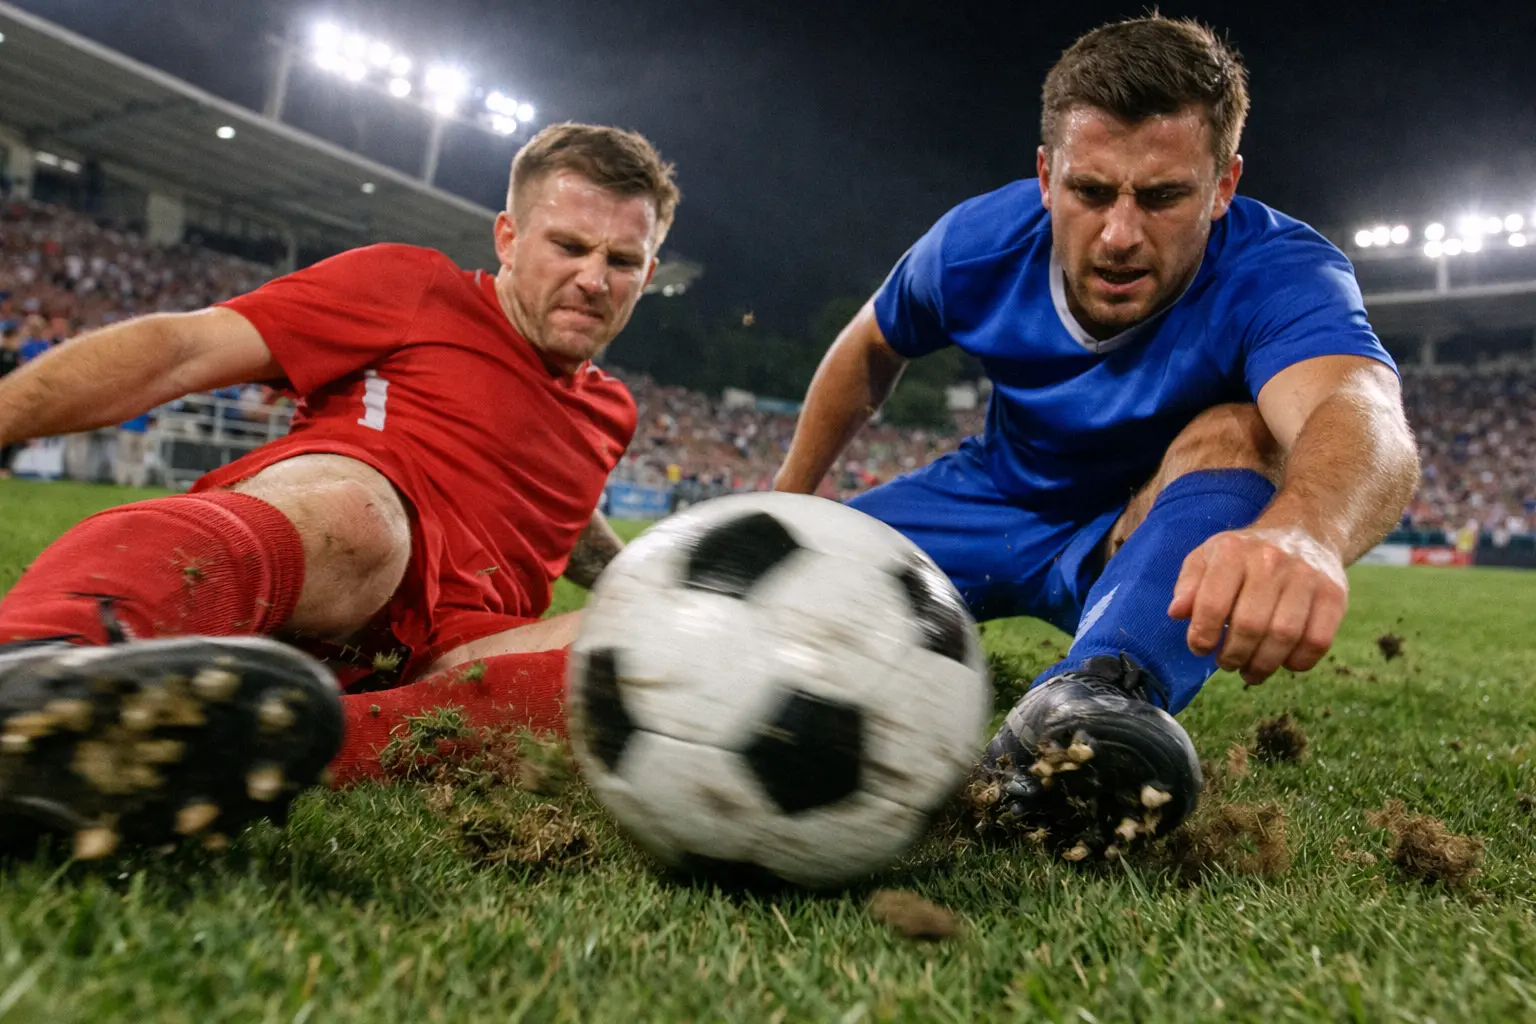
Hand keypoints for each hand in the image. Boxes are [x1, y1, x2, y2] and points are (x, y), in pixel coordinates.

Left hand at [1168, 526, 1347, 686]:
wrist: (1305, 533)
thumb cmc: (1246, 555)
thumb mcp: (1207, 557)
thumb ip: (1188, 584)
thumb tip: (1177, 612)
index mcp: (1234, 551)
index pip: (1212, 604)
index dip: (1202, 635)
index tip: (1200, 648)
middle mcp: (1272, 561)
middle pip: (1250, 626)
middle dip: (1232, 656)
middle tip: (1226, 663)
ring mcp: (1307, 577)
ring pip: (1284, 636)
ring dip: (1262, 665)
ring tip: (1250, 671)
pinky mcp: (1334, 595)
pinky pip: (1317, 641)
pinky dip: (1298, 662)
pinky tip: (1283, 662)